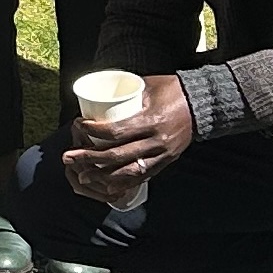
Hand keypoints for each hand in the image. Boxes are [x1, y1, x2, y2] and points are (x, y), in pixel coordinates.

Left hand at [62, 72, 193, 204]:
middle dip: (90, 159)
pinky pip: (143, 177)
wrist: (204, 104)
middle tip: (68, 157)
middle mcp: (156, 141)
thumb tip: (99, 97)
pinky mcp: (167, 162)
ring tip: (82, 177)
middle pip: (117, 156)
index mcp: (150, 120)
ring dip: (102, 176)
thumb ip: (127, 95)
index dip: (93, 132)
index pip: (116, 132)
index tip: (77, 126)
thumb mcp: (148, 86)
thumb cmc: (173, 89)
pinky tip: (107, 186)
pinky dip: (123, 183)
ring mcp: (162, 154)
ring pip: (129, 172)